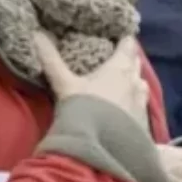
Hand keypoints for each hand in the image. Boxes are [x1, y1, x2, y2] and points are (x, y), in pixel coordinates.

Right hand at [35, 33, 149, 128]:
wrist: (100, 147)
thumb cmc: (83, 108)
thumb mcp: (64, 84)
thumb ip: (51, 59)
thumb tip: (36, 34)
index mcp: (121, 67)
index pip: (129, 45)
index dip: (124, 40)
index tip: (117, 37)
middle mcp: (136, 82)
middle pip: (136, 64)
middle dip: (128, 60)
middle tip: (116, 59)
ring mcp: (143, 102)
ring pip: (141, 84)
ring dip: (132, 81)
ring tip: (120, 83)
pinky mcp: (144, 121)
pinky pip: (142, 104)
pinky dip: (134, 101)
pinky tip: (125, 107)